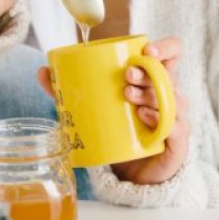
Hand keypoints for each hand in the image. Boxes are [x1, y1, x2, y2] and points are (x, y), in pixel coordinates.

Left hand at [37, 37, 190, 184]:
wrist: (134, 172)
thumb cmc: (119, 130)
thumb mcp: (95, 107)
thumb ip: (68, 90)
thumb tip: (41, 71)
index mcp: (155, 80)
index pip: (172, 54)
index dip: (164, 47)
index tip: (146, 51)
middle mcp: (170, 96)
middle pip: (167, 75)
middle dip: (146, 73)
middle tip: (125, 76)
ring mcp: (176, 118)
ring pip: (171, 99)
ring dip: (150, 95)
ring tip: (128, 97)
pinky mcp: (177, 142)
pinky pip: (176, 127)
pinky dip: (160, 120)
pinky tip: (144, 117)